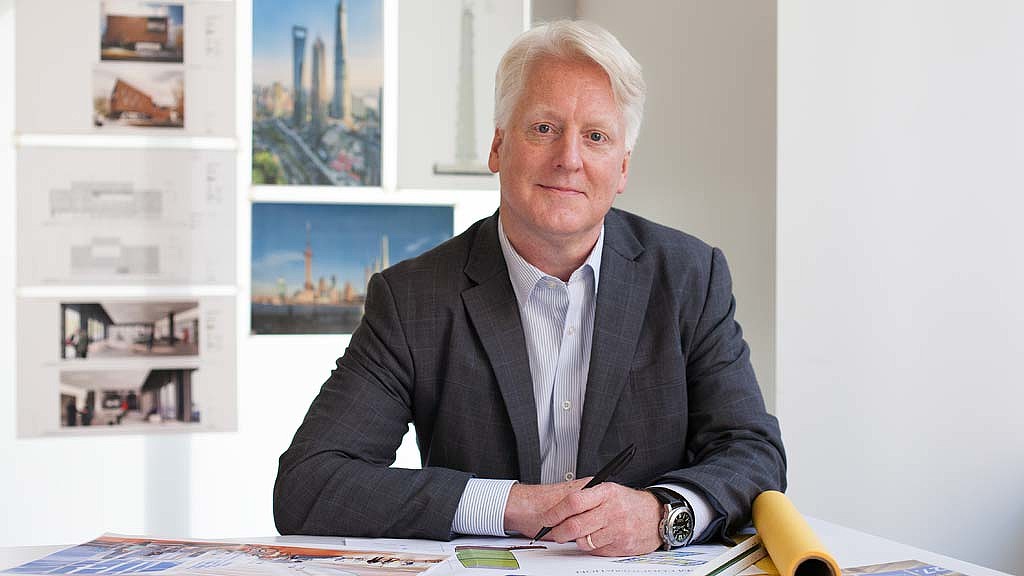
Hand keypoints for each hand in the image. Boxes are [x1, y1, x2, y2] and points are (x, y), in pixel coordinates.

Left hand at [506, 481, 663, 556]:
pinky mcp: (621, 545)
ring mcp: (617, 529)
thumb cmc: (628, 502)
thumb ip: (586, 496)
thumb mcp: (608, 490)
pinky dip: (591, 546)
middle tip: (554, 532)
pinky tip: (596, 538)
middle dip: (558, 532)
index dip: (555, 512)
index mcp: (606, 492)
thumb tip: (559, 508)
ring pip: (584, 541)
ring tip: (580, 533)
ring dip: (576, 540)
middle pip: (575, 525)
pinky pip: (596, 550)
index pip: (573, 502)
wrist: (655, 515)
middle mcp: (612, 510)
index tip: (547, 518)